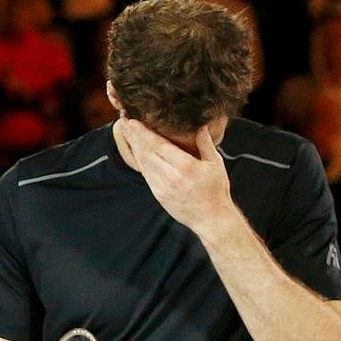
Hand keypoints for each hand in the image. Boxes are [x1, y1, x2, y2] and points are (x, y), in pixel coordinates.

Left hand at [119, 119, 235, 237]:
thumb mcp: (215, 164)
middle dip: (134, 136)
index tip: (134, 122)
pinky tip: (135, 151)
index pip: (159, 146)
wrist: (210, 218)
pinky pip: (145, 174)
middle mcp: (171, 177)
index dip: (144, 133)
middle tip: (124, 122)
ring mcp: (162, 187)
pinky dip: (139, 161)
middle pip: (147, 152)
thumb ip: (206, 144)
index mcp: (186, 167)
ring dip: (134, 147)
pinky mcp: (158, 195)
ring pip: (143, 163)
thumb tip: (200, 125)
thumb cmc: (216, 190)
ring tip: (127, 133)